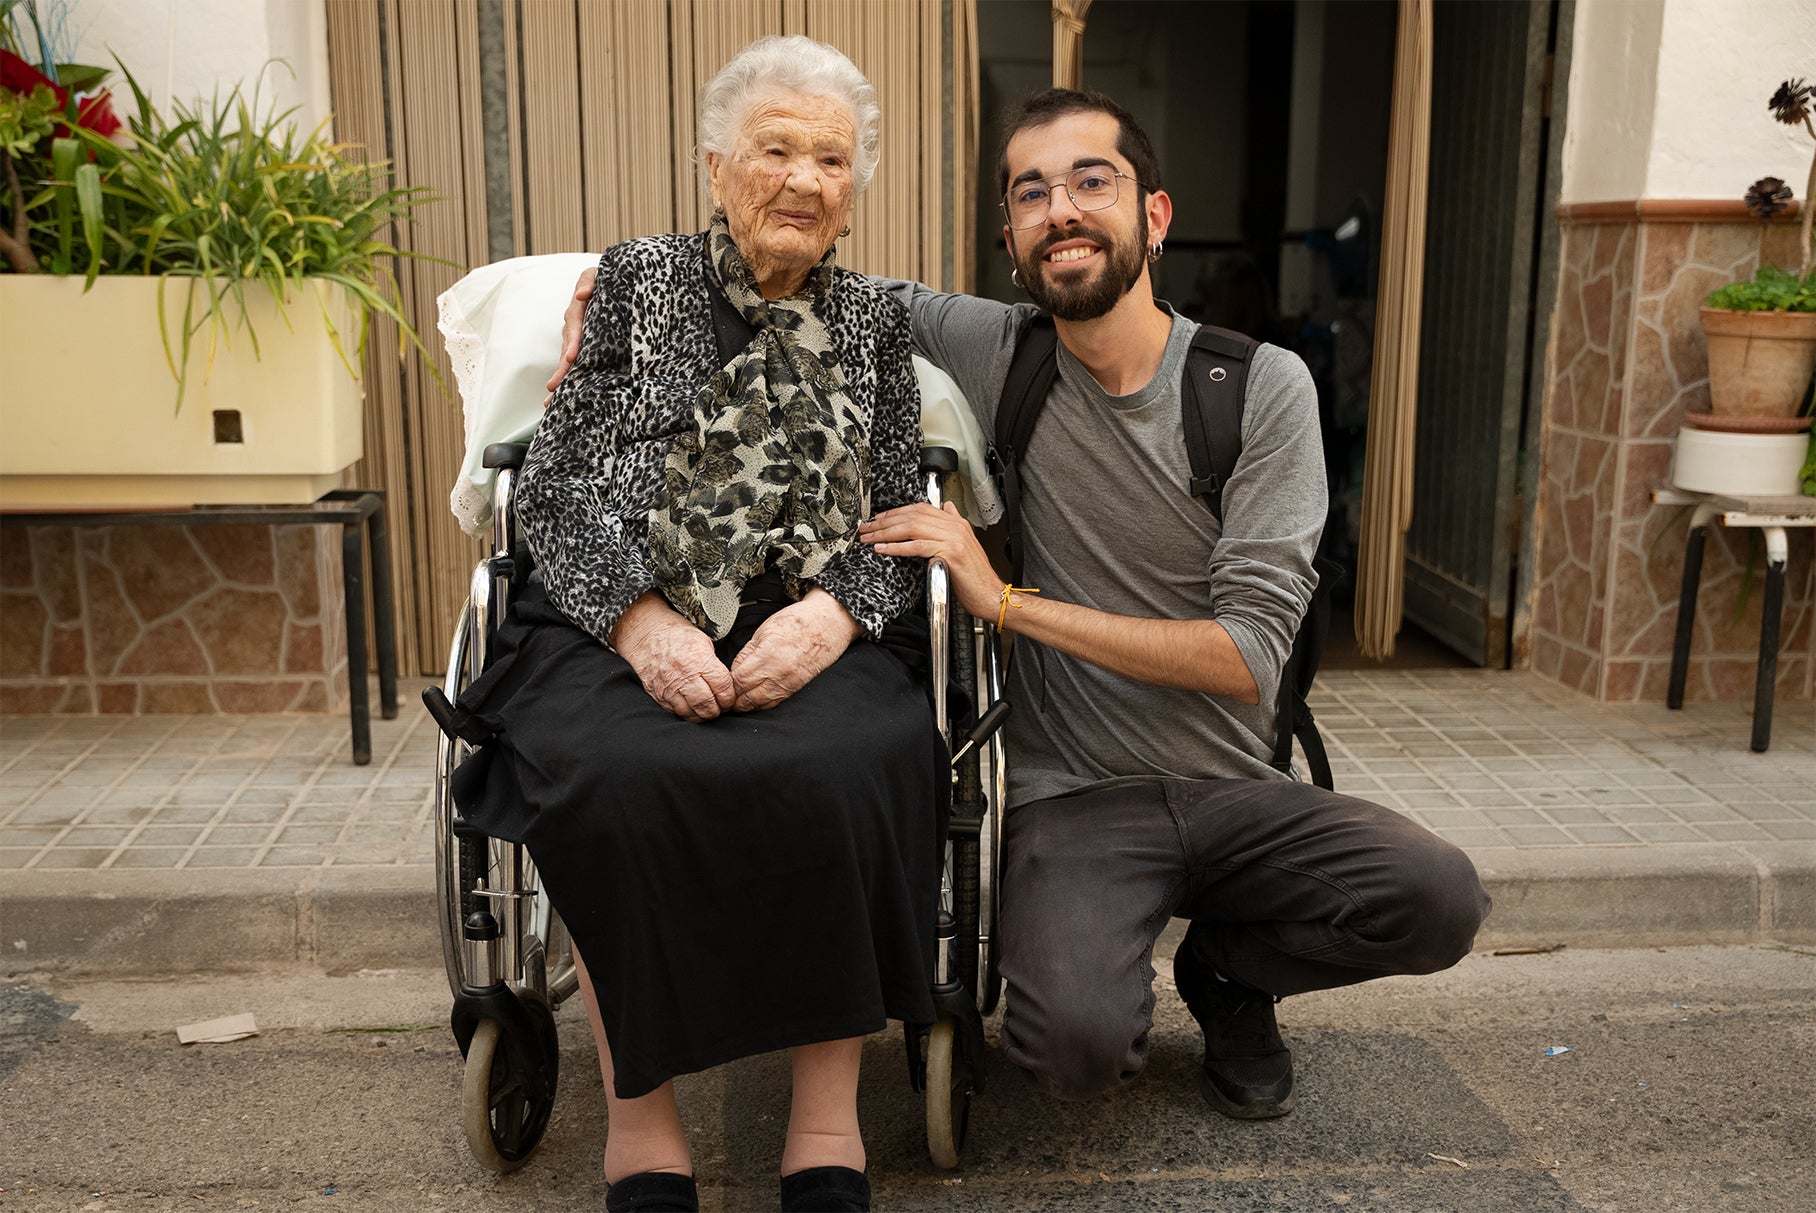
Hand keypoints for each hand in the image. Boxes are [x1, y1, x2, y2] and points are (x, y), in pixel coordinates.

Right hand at [543, 266, 598, 399]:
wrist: (614, 287)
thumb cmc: (606, 279)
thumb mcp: (597, 275)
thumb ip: (588, 281)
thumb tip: (582, 295)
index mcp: (578, 311)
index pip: (574, 327)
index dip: (573, 342)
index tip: (572, 356)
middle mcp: (575, 328)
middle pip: (567, 350)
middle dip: (562, 369)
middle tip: (553, 387)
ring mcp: (578, 340)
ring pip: (569, 362)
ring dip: (561, 380)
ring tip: (551, 402)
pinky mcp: (586, 349)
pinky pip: (577, 366)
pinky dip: (570, 381)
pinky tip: (562, 400)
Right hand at [609, 592, 735, 720]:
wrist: (646, 634)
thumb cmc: (676, 636)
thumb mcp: (703, 642)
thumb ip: (714, 665)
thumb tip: (725, 683)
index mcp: (699, 661)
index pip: (722, 688)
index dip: (729, 697)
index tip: (729, 698)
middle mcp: (684, 676)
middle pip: (708, 705)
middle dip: (718, 710)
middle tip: (720, 707)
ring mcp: (669, 687)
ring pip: (691, 713)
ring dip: (702, 715)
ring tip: (706, 710)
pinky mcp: (658, 694)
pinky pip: (675, 712)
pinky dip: (686, 713)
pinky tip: (691, 708)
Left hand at [729, 589, 862, 711]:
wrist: (828, 624)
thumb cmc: (797, 622)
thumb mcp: (764, 630)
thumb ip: (747, 652)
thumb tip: (734, 670)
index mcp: (767, 654)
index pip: (738, 680)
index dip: (727, 683)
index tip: (722, 681)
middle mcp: (778, 673)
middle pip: (746, 696)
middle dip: (735, 696)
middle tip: (727, 692)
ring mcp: (789, 683)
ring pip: (760, 704)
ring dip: (746, 703)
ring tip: (739, 697)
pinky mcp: (797, 688)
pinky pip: (774, 703)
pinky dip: (761, 703)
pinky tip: (755, 698)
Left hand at [860, 501, 1002, 619]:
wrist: (991, 595)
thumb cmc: (975, 577)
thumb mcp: (966, 544)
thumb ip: (954, 524)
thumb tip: (946, 507)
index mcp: (956, 522)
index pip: (919, 508)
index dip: (895, 513)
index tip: (877, 520)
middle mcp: (954, 526)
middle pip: (912, 515)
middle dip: (885, 522)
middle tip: (866, 529)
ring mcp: (953, 538)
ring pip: (912, 527)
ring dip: (886, 533)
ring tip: (869, 538)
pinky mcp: (950, 553)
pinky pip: (918, 545)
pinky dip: (897, 546)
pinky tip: (883, 549)